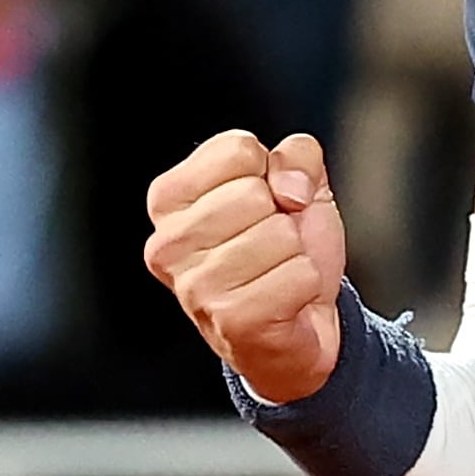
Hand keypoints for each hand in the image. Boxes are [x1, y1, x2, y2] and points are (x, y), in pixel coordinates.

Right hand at [144, 130, 345, 405]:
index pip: (236, 149)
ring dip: (295, 253)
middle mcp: (168, 245)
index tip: (264, 203)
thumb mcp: (295, 182)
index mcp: (169, 199)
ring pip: (279, 235)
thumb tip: (289, 189)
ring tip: (275, 272)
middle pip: (254, 193)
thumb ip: (296, 154)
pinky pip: (299, 275)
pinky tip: (285, 300)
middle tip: (271, 244)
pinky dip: (307, 284)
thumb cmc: (284, 249)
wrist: (299, 326)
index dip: (268, 172)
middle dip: (282, 216)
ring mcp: (195, 287)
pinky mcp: (230, 321)